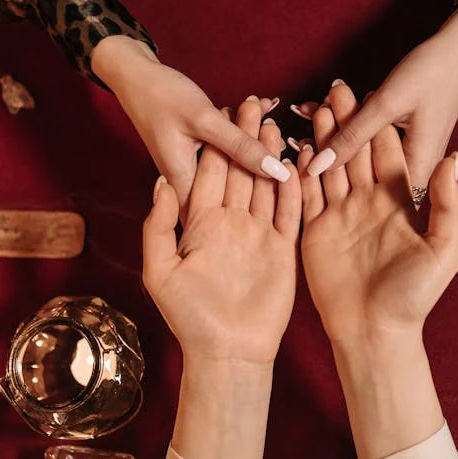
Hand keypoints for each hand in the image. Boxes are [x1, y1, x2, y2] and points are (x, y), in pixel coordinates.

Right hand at [92, 36, 289, 212]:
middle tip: (283, 141)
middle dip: (262, 168)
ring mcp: (194, 168)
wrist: (135, 75)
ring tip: (273, 118)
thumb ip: (240, 146)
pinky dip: (244, 131)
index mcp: (185, 184)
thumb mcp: (204, 119)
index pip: (226, 215)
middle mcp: (188, 183)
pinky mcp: (199, 154)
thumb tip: (277, 172)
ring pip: (234, 167)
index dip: (259, 207)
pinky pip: (229, 149)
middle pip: (235, 190)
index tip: (288, 188)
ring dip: (255, 143)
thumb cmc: (162, 95)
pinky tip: (262, 107)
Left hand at [142, 98, 300, 364]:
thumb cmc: (190, 317)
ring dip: (270, 157)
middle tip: (255, 105)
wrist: (228, 353)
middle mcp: (231, 225)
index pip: (210, 174)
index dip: (217, 143)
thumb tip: (161, 182)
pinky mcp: (283, 250)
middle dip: (246, 139)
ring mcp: (259, 236)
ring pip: (266, 187)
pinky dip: (295, 188)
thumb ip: (159, 225)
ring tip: (277, 125)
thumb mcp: (160, 270)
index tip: (223, 111)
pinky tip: (298, 162)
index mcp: (201, 225)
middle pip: (240, 172)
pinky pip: (290, 213)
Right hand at [299, 82, 457, 342]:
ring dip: (322, 138)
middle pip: (356, 152)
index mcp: (398, 203)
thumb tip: (452, 160)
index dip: (379, 123)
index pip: (386, 153)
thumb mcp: (444, 250)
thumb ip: (447, 205)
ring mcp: (339, 215)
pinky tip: (294, 146)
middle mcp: (367, 203)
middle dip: (346, 120)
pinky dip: (300, 170)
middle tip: (334, 89)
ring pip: (330, 166)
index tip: (370, 92)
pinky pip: (305, 194)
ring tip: (313, 108)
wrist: (375, 334)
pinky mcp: (315, 230)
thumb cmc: (414, 297)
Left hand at [300, 0, 457, 188]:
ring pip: (362, 150)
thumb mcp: (386, 104)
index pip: (368, 193)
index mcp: (416, 169)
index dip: (332, 184)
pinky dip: (347, 121)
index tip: (302, 168)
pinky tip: (319, 107)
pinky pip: (368, 135)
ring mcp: (407, 151)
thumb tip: (316, 167)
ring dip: (334, 133)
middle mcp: (413, 167)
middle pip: (361, 172)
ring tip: (305, 115)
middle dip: (328, 152)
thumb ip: (351, 137)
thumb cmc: (431, 72)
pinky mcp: (402, 136)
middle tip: (293, 139)